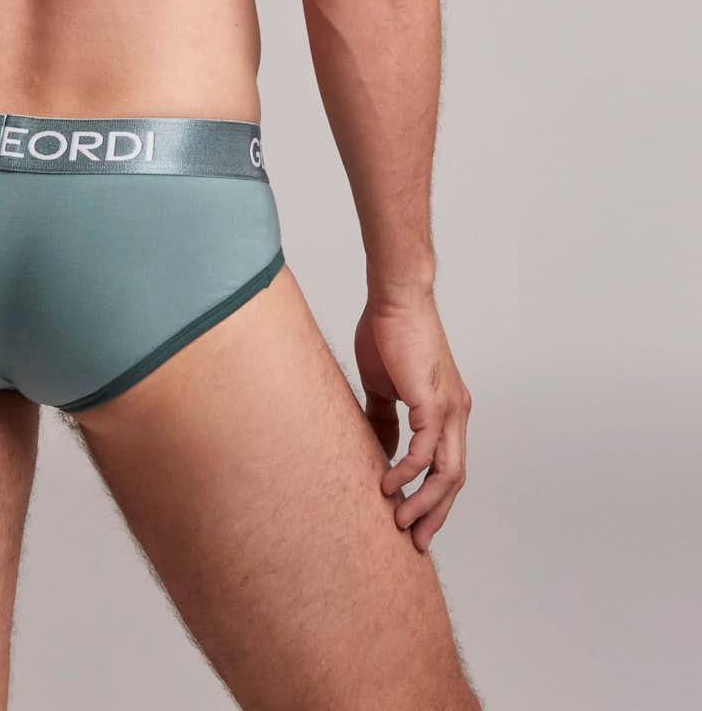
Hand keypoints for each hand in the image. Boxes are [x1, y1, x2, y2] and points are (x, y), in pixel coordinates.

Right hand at [354, 287, 471, 553]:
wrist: (396, 298)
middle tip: (415, 540)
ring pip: (447, 473)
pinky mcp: (433, 401)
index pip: (448, 465)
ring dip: (425, 503)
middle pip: (455, 479)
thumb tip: (381, 452)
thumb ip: (384, 419)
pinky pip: (426, 451)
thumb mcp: (384, 387)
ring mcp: (449, 408)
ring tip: (400, 522)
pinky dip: (409, 473)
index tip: (415, 521)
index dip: (435, 498)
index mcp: (447, 410)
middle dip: (436, 514)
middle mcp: (456, 413)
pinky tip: (389, 485)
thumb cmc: (389, 334)